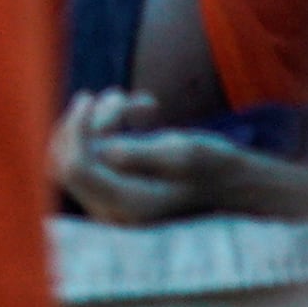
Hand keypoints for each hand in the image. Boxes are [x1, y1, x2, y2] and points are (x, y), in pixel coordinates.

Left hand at [55, 85, 307, 224]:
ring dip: (104, 120)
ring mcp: (112, 200)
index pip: (74, 167)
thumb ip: (140, 153)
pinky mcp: (118, 186)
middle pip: (68, 160)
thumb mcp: (184, 153)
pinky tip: (147, 107)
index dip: (74, 129)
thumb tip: (102, 150)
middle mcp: (111, 210)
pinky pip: (100, 152)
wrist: (239, 184)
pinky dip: (117, 126)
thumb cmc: (217, 167)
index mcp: (124, 205)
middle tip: (111, 97)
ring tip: (138, 101)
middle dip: (86, 122)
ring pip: (84, 151)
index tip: (90, 97)